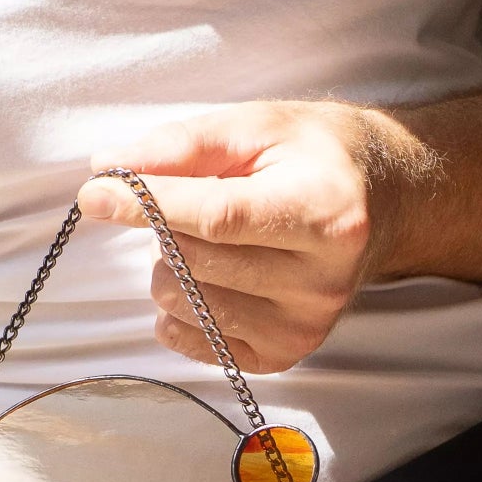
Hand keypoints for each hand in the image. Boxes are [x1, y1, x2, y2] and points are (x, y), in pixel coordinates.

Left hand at [79, 101, 433, 372]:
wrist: (385, 204)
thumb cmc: (315, 157)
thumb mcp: (258, 126)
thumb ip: (182, 146)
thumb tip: (107, 170)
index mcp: (325, 212)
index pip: (217, 217)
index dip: (149, 206)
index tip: (95, 193)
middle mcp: (322, 280)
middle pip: (193, 260)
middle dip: (166, 224)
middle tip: (194, 199)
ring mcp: (304, 326)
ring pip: (183, 300)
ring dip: (172, 263)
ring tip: (214, 237)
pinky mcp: (283, 355)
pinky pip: (187, 338)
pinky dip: (179, 305)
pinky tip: (211, 275)